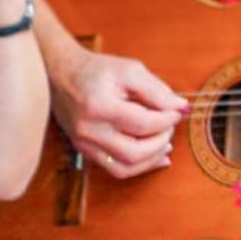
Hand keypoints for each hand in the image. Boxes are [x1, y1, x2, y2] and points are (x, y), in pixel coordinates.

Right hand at [63, 46, 187, 177]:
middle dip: (161, 141)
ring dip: (152, 160)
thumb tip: (181, 108)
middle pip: (134, 152)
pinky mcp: (84, 150)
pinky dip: (138, 166)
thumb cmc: (96, 70)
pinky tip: (155, 157)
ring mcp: (84, 144)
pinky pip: (115, 169)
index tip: (177, 111)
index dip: (167, 120)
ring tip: (166, 144)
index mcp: (99, 107)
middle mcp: (88, 130)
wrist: (60, 74)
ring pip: (125, 168)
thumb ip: (157, 90)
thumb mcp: (129, 70)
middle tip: (170, 126)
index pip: (143, 124)